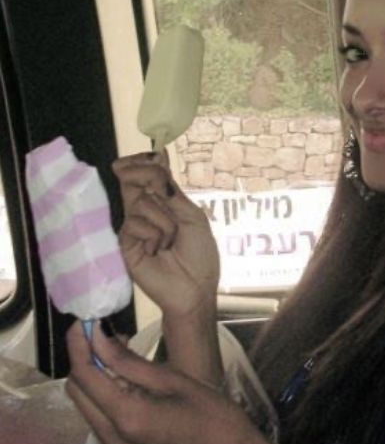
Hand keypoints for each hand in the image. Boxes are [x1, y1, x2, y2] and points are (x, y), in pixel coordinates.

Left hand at [66, 323, 289, 443]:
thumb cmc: (214, 416)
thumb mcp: (175, 381)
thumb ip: (131, 361)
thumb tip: (100, 337)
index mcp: (128, 418)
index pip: (85, 376)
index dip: (79, 344)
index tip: (86, 321)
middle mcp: (112, 442)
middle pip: (77, 394)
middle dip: (84, 360)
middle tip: (105, 335)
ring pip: (87, 408)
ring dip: (95, 379)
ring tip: (119, 354)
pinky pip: (101, 423)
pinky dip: (106, 398)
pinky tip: (128, 382)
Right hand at [112, 151, 218, 319]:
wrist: (195, 289)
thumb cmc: (199, 255)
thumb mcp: (193, 218)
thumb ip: (173, 192)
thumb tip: (158, 160)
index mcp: (164, 204)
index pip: (147, 174)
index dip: (145, 162)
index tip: (155, 155)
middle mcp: (146, 211)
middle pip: (134, 180)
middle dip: (146, 175)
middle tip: (161, 189)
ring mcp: (134, 226)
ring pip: (140, 202)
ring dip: (163, 220)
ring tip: (170, 241)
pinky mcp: (125, 243)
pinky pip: (134, 223)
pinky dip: (152, 234)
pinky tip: (158, 250)